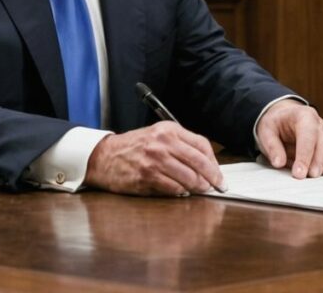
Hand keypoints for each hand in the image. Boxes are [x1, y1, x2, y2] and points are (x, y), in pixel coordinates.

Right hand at [84, 121, 224, 195]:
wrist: (104, 156)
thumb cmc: (133, 147)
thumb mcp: (158, 136)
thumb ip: (181, 145)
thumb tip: (206, 164)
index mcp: (169, 130)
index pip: (201, 144)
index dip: (213, 162)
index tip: (218, 173)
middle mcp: (163, 143)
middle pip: (198, 162)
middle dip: (212, 177)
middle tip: (216, 186)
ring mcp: (155, 160)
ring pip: (188, 178)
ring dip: (197, 187)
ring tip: (199, 190)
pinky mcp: (147, 177)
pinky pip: (173, 189)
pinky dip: (181, 192)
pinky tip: (181, 192)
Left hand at [255, 100, 322, 178]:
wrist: (283, 119)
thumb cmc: (275, 125)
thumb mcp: (266, 131)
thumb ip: (272, 146)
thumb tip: (279, 163)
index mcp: (303, 115)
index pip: (308, 134)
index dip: (305, 155)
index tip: (298, 173)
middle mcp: (318, 123)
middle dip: (317, 161)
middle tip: (308, 177)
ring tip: (312, 178)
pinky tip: (318, 174)